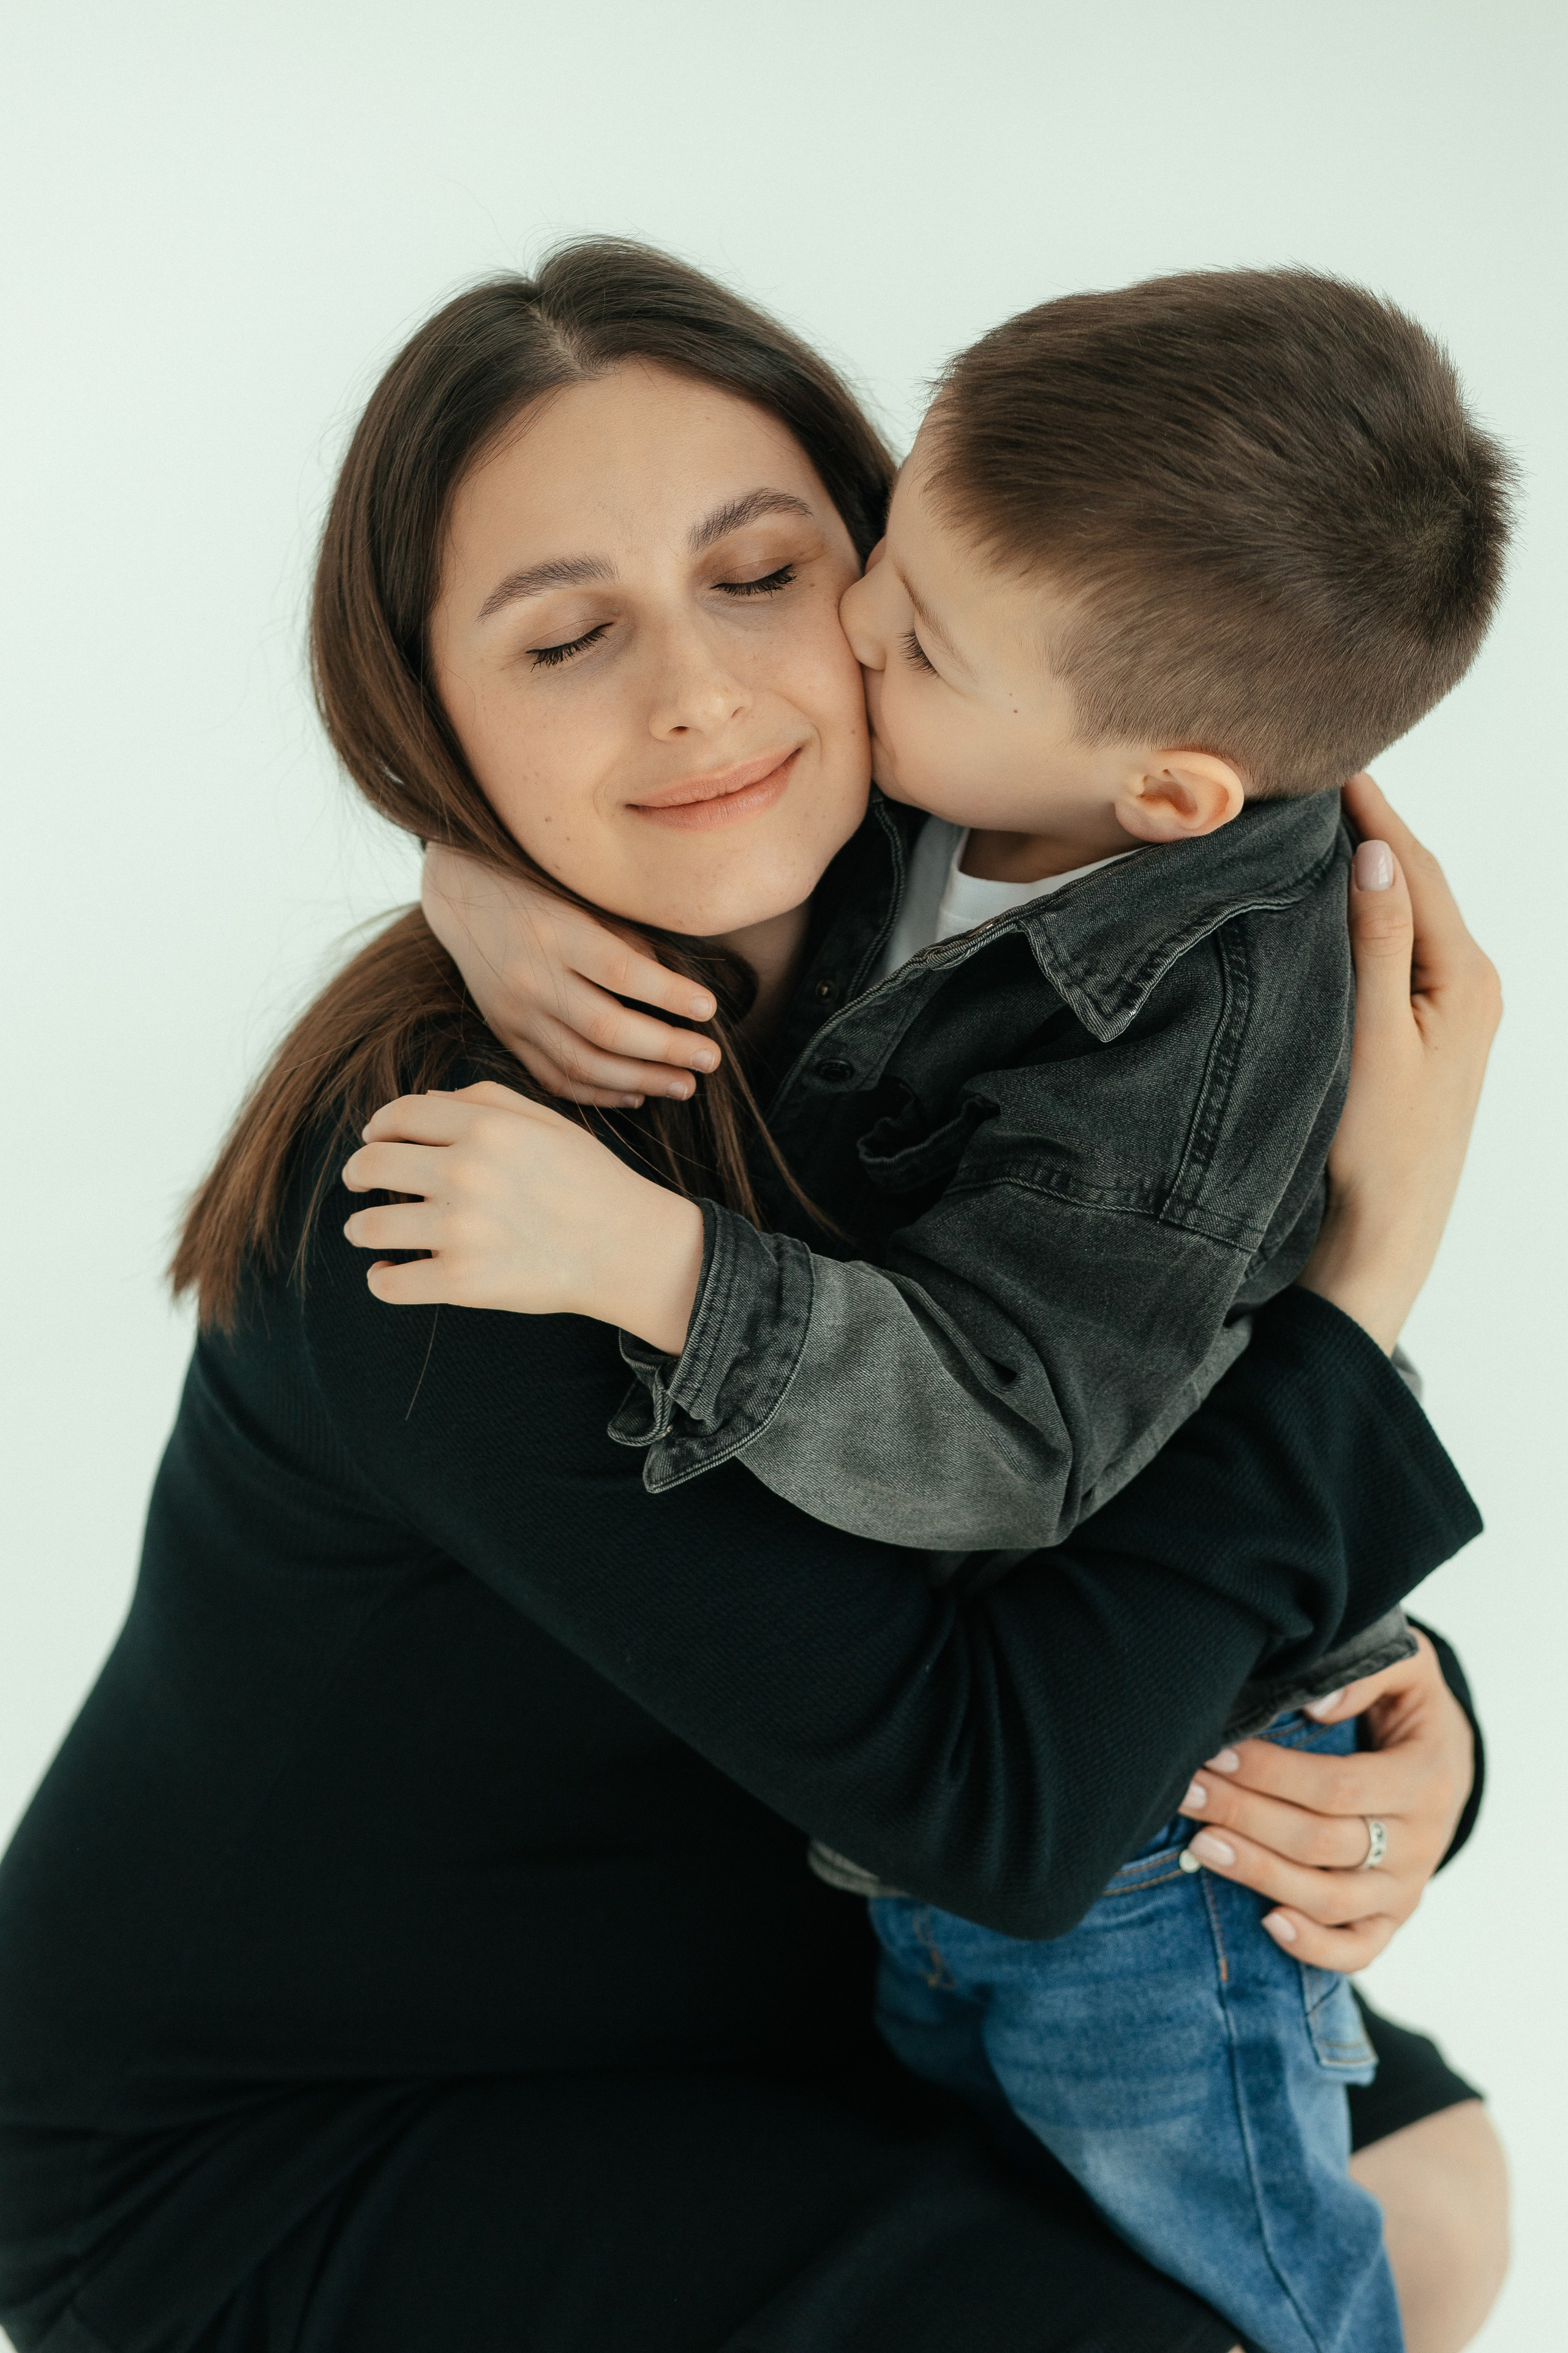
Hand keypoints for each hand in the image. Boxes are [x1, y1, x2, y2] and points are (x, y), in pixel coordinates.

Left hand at [341, 1080, 704, 1353]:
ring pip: (368, 1226)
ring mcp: (460, 1231)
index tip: (373, 1139)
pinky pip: (389, 1283)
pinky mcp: (462, 1283)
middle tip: (358, 1184)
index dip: (377, 1127)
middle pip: (370, 1165)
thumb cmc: (592, 1182)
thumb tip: (421, 1101)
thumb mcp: (548, 1122)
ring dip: (360, 1228)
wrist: (630, 1249)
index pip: (398, 1116)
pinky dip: (380, 1279)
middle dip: (356, 1173)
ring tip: (367, 1232)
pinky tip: (388, 1272)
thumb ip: (485, 1100)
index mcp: (486, 1128)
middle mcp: (466, 1173)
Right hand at [421, 844, 721, 1106]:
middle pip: (605, 1028)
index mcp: (558, 933)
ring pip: (581, 1062)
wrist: (465, 898)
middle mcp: (533, 977)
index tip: (709, 1009)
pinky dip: (597, 1093)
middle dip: (664, 1050)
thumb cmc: (542, 890)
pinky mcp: (505, 1034)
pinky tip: (635, 1096)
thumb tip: (676, 994)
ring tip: (683, 1085)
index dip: (669, 995)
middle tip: (709, 1060)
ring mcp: (515, 1013)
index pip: (622, 972)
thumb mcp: (586, 899)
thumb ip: (628, 942)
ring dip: (639, 1081)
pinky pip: (553, 1077)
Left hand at [1176, 1631, 1473, 1968]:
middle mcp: (1420, 1842)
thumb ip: (1371, 1673)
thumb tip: (1317, 1701)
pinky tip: (1267, 1925)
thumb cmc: (1409, 1703)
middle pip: (1322, 1843)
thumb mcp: (1408, 1669)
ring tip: (1200, 1846)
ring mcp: (1407, 1888)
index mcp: (1425, 1778)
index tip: (1215, 1752)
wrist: (1447, 1758)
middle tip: (1186, 1792)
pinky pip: (1358, 1949)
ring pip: (1330, 1899)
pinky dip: (1313, 1946)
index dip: (1271, 1773)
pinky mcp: (1392, 1918)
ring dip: (1260, 1875)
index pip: (1337, 1787)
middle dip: (1246, 1816)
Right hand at [1296, 773, 1501, 1352]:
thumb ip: (1375, 943)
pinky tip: (1334, 906)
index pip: (1415, 868)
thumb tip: (1374, 853)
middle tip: (1317, 783)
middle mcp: (1472, 988)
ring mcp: (1454, 1014)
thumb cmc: (1376, 1154)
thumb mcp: (1370, 1038)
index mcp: (1467, 979)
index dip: (1374, 812)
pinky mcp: (1428, 1037)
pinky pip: (1399, 952)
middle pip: (1417, 885)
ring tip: (1319, 828)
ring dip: (1368, 872)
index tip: (1332, 765)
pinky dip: (1368, 918)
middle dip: (1373, 831)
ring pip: (1408, 917)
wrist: (1383, 1241)